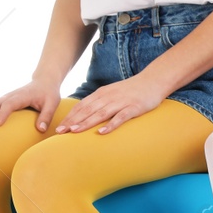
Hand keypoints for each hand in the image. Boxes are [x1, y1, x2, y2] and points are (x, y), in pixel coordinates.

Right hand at [0, 80, 63, 131]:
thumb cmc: (48, 94)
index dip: (2, 114)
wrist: (43, 82)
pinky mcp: (2, 101)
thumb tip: (40, 130)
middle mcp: (10, 96)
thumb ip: (46, 116)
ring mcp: (4, 98)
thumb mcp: (52, 104)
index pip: (9, 105)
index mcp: (21, 96)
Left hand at [55, 73, 169, 134]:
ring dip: (86, 123)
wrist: (153, 80)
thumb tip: (87, 115)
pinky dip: (110, 125)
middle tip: (59, 132)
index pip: (81, 106)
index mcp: (101, 94)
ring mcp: (120, 102)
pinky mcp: (133, 108)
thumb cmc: (132, 90)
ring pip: (100, 114)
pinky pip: (120, 117)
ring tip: (74, 132)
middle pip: (87, 111)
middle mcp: (108, 97)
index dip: (69, 117)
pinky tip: (102, 132)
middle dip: (72, 122)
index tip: (58, 128)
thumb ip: (100, 102)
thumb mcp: (112, 93)